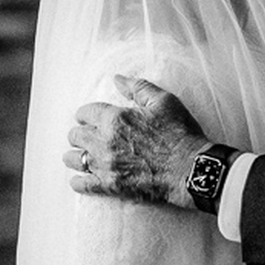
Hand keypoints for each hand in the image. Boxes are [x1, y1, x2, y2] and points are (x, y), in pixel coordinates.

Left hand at [65, 74, 209, 206]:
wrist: (190, 168)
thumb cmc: (179, 132)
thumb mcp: (163, 101)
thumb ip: (137, 87)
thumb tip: (116, 78)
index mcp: (114, 118)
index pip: (85, 113)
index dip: (85, 114)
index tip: (88, 118)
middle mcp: (104, 141)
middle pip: (75, 136)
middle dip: (79, 134)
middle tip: (85, 136)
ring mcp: (105, 165)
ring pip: (74, 160)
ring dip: (75, 156)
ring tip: (79, 156)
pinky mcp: (110, 186)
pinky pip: (82, 185)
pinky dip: (78, 182)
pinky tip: (80, 179)